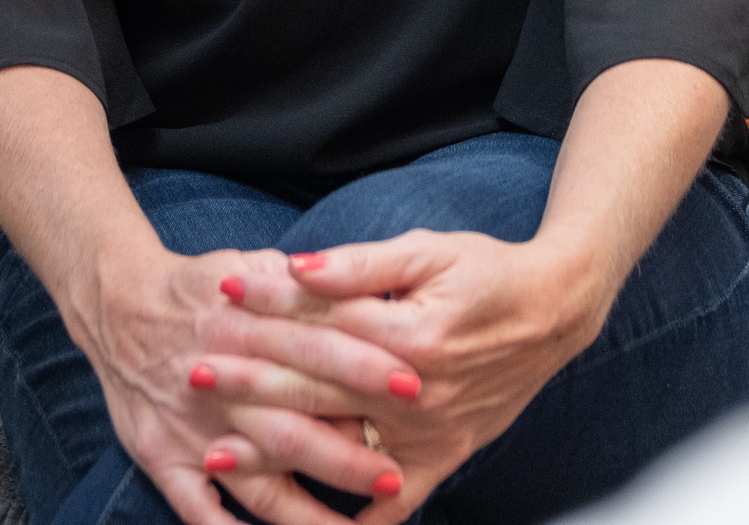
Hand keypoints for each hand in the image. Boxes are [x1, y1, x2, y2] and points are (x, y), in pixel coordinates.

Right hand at [69, 241, 425, 524]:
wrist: (115, 301)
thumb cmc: (199, 287)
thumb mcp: (252, 264)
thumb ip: (306, 284)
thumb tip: (370, 290)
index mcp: (247, 329)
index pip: (316, 351)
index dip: (365, 369)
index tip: (413, 387)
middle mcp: (220, 383)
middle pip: (290, 427)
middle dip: (345, 456)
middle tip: (393, 474)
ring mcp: (191, 428)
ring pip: (253, 480)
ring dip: (303, 512)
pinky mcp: (162, 455)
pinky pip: (194, 508)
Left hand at [194, 231, 614, 524]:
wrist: (555, 310)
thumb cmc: (489, 272)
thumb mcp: (427, 251)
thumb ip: (359, 265)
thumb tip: (297, 266)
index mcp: (409, 336)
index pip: (320, 323)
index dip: (266, 309)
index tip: (215, 299)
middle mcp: (416, 394)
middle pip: (317, 391)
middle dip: (249, 383)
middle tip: (192, 375)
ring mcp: (428, 436)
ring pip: (339, 451)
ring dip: (275, 455)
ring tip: (218, 457)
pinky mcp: (442, 459)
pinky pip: (393, 508)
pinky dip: (352, 524)